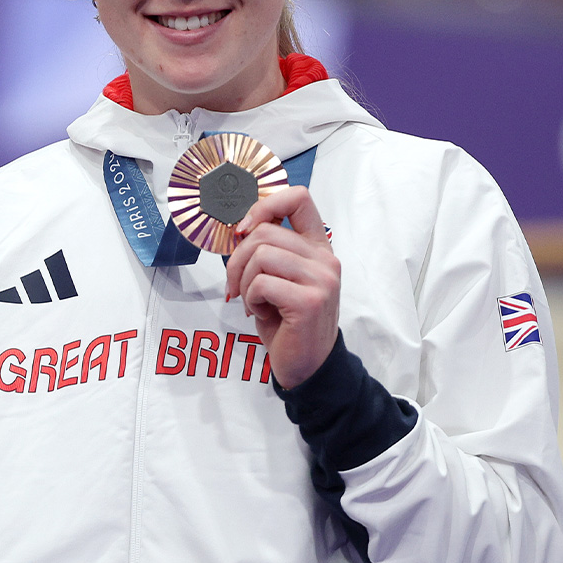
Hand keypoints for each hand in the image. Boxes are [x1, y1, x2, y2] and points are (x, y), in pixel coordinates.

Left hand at [223, 185, 339, 389]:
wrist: (305, 364)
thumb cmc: (286, 320)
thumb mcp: (277, 278)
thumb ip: (266, 250)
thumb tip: (236, 229)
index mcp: (318, 246)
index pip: (298, 198)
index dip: (264, 205)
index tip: (243, 230)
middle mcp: (325, 259)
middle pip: (264, 231)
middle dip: (237, 259)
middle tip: (236, 286)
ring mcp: (321, 280)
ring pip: (260, 255)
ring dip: (243, 281)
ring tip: (252, 300)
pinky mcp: (310, 301)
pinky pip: (261, 283)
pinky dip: (250, 299)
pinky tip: (260, 313)